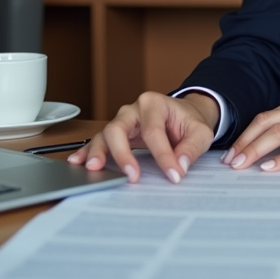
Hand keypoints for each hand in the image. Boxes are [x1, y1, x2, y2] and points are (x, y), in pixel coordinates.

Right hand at [67, 91, 220, 183]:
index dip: (163, 155)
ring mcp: (122, 121)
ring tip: (94, 169)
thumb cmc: (189, 122)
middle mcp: (133, 109)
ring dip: (98, 152)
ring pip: (104, 134)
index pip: (154, 132)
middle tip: (130, 175)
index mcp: (154, 103)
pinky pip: (99, 141)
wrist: (184, 115)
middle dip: (122, 153)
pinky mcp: (117, 133)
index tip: (173, 175)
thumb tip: (180, 166)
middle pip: (118, 128)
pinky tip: (78, 162)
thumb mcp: (201, 132)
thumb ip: (191, 148)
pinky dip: (88, 151)